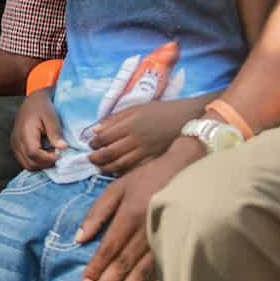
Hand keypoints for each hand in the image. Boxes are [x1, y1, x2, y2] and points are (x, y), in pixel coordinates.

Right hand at [11, 89, 65, 170]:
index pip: (33, 154)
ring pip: (26, 165)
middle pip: (29, 163)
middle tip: (57, 154)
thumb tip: (63, 148)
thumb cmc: (42, 107)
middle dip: (45, 163)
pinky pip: (24, 161)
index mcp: (24, 132)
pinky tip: (44, 153)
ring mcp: (14, 144)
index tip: (60, 155)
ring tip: (50, 153)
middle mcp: (16, 141)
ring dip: (40, 164)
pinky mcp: (15, 146)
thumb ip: (55, 133)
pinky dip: (35, 161)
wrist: (32, 101)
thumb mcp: (51, 117)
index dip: (48, 158)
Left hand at [75, 138, 203, 280]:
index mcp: (130, 215)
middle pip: (125, 263)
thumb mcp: (117, 188)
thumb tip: (79, 238)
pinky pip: (166, 269)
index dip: (97, 267)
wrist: (186, 168)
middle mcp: (147, 229)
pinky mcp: (179, 242)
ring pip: (145, 271)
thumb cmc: (146, 178)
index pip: (110, 247)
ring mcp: (165, 237)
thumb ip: (97, 212)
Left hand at [89, 97, 204, 174]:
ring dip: (106, 167)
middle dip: (96, 158)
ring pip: (120, 164)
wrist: (189, 119)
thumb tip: (96, 130)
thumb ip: (116, 119)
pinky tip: (116, 172)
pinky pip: (135, 169)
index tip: (91, 144)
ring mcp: (146, 151)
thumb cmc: (161, 111)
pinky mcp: (154, 159)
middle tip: (90, 159)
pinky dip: (123, 172)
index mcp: (130, 124)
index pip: (105, 137)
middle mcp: (136, 139)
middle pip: (110, 153)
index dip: (95, 143)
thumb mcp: (137, 108)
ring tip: (99, 167)